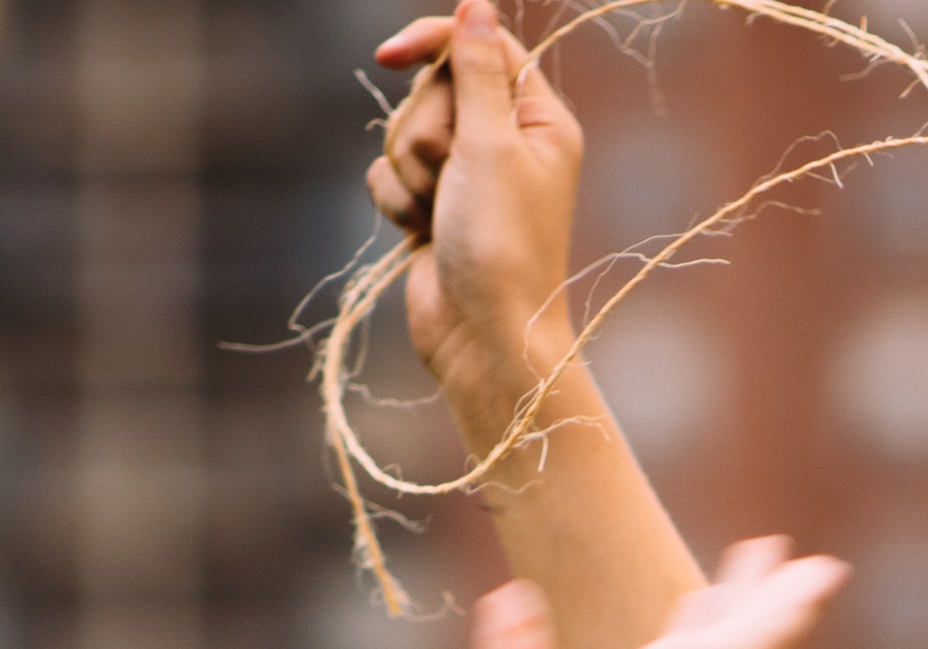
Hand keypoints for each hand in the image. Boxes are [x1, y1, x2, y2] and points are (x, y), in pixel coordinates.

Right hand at [370, 11, 587, 419]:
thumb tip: (475, 4)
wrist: (483, 336)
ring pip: (405, 132)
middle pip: (434, 89)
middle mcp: (506, 143)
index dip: (433, 42)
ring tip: (440, 213)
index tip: (389, 54)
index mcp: (539, 120)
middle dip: (429, 132)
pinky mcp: (432, 207)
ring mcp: (467, 177)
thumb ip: (477, 71)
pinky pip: (388, 173)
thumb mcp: (491, 145)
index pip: (480, 46)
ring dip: (411, 171)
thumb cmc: (501, 245)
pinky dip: (396, 202)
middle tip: (452, 178)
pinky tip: (419, 233)